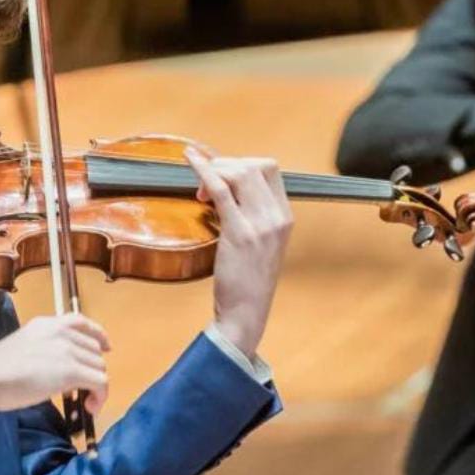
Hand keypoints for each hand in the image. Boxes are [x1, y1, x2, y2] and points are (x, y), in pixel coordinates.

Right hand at [0, 312, 110, 425]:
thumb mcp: (21, 348)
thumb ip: (42, 351)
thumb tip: (58, 371)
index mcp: (45, 324)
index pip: (80, 321)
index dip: (98, 334)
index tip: (106, 347)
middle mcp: (60, 332)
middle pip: (94, 349)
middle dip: (93, 369)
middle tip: (84, 389)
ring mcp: (67, 350)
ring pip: (100, 367)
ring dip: (97, 386)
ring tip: (86, 402)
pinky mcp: (71, 370)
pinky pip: (100, 382)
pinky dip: (100, 396)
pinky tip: (89, 407)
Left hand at [185, 147, 293, 358]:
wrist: (246, 312)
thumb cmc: (246, 281)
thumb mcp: (259, 243)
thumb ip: (252, 216)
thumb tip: (225, 190)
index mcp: (284, 216)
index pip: (270, 169)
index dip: (242, 163)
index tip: (221, 176)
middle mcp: (277, 216)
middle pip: (254, 165)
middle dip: (225, 165)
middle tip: (204, 185)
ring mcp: (260, 224)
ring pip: (238, 173)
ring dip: (213, 171)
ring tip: (198, 192)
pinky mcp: (239, 233)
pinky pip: (220, 190)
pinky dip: (203, 171)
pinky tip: (190, 161)